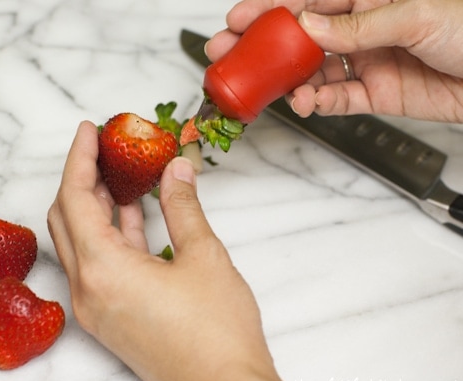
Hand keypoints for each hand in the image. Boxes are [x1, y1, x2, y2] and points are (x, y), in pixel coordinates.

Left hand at [47, 121, 295, 380]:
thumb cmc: (218, 333)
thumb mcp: (204, 258)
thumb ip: (184, 207)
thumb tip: (177, 170)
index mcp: (104, 270)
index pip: (75, 198)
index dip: (80, 158)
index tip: (89, 129)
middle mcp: (88, 290)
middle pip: (67, 219)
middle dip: (82, 178)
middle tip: (103, 148)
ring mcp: (96, 307)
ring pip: (81, 242)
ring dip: (96, 206)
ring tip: (120, 174)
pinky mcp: (111, 318)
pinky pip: (98, 265)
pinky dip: (110, 235)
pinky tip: (132, 215)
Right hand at [206, 0, 462, 122]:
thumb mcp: (417, 13)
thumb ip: (358, 24)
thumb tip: (309, 25)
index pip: (310, 0)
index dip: (270, 8)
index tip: (238, 19)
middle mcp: (363, 29)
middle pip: (301, 37)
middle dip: (264, 47)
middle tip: (231, 56)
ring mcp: (366, 62)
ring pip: (313, 71)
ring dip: (287, 80)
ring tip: (270, 89)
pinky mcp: (375, 93)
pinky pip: (336, 99)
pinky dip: (317, 103)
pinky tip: (304, 102)